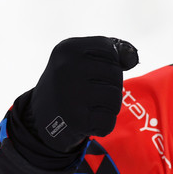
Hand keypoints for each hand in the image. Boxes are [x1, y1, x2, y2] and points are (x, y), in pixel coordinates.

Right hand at [28, 36, 139, 151]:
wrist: (39, 118)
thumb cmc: (69, 84)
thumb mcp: (82, 59)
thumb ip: (111, 53)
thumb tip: (133, 57)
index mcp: (68, 48)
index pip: (111, 50)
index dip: (109, 63)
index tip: (91, 73)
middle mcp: (66, 68)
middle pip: (116, 74)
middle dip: (109, 87)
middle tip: (88, 94)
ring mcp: (69, 94)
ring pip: (115, 98)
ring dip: (107, 107)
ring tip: (87, 106)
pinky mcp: (75, 119)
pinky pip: (108, 121)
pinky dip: (102, 125)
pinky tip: (85, 121)